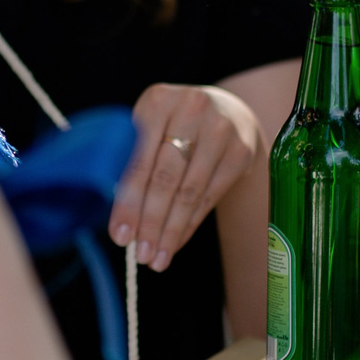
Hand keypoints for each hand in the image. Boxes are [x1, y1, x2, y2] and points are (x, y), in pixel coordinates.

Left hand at [111, 84, 261, 270]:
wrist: (229, 112)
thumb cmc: (175, 125)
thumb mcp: (151, 127)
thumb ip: (132, 162)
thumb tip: (121, 223)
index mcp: (157, 101)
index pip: (138, 161)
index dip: (127, 202)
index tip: (119, 236)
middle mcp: (191, 109)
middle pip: (165, 178)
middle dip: (150, 222)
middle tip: (140, 255)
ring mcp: (220, 130)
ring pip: (189, 192)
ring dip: (171, 231)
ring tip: (157, 258)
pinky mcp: (240, 152)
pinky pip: (209, 197)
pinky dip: (189, 225)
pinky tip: (175, 243)